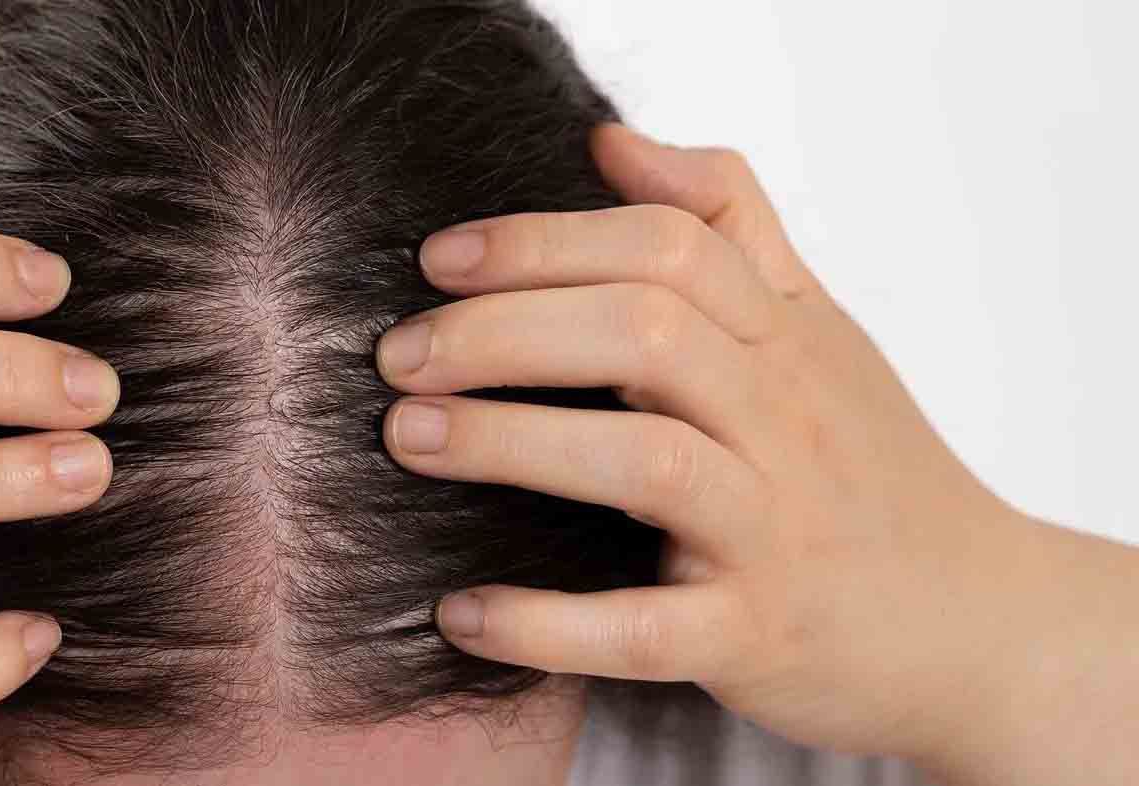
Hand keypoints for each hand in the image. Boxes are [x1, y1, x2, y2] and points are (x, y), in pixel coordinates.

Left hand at [377, 125, 1137, 784]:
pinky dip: (547, 624)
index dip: (547, 240)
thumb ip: (726, 224)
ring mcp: (773, 529)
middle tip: (399, 354)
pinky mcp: (756, 635)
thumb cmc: (867, 468)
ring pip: (646, 463)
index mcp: (783, 339)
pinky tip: (463, 613)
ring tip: (409, 437)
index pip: (668, 246)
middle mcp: (783, 419)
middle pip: (645, 332)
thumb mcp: (815, 329)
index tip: (441, 258)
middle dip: (504, 332)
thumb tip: (611, 138)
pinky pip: (643, 629)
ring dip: (510, 444)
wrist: (983, 625)